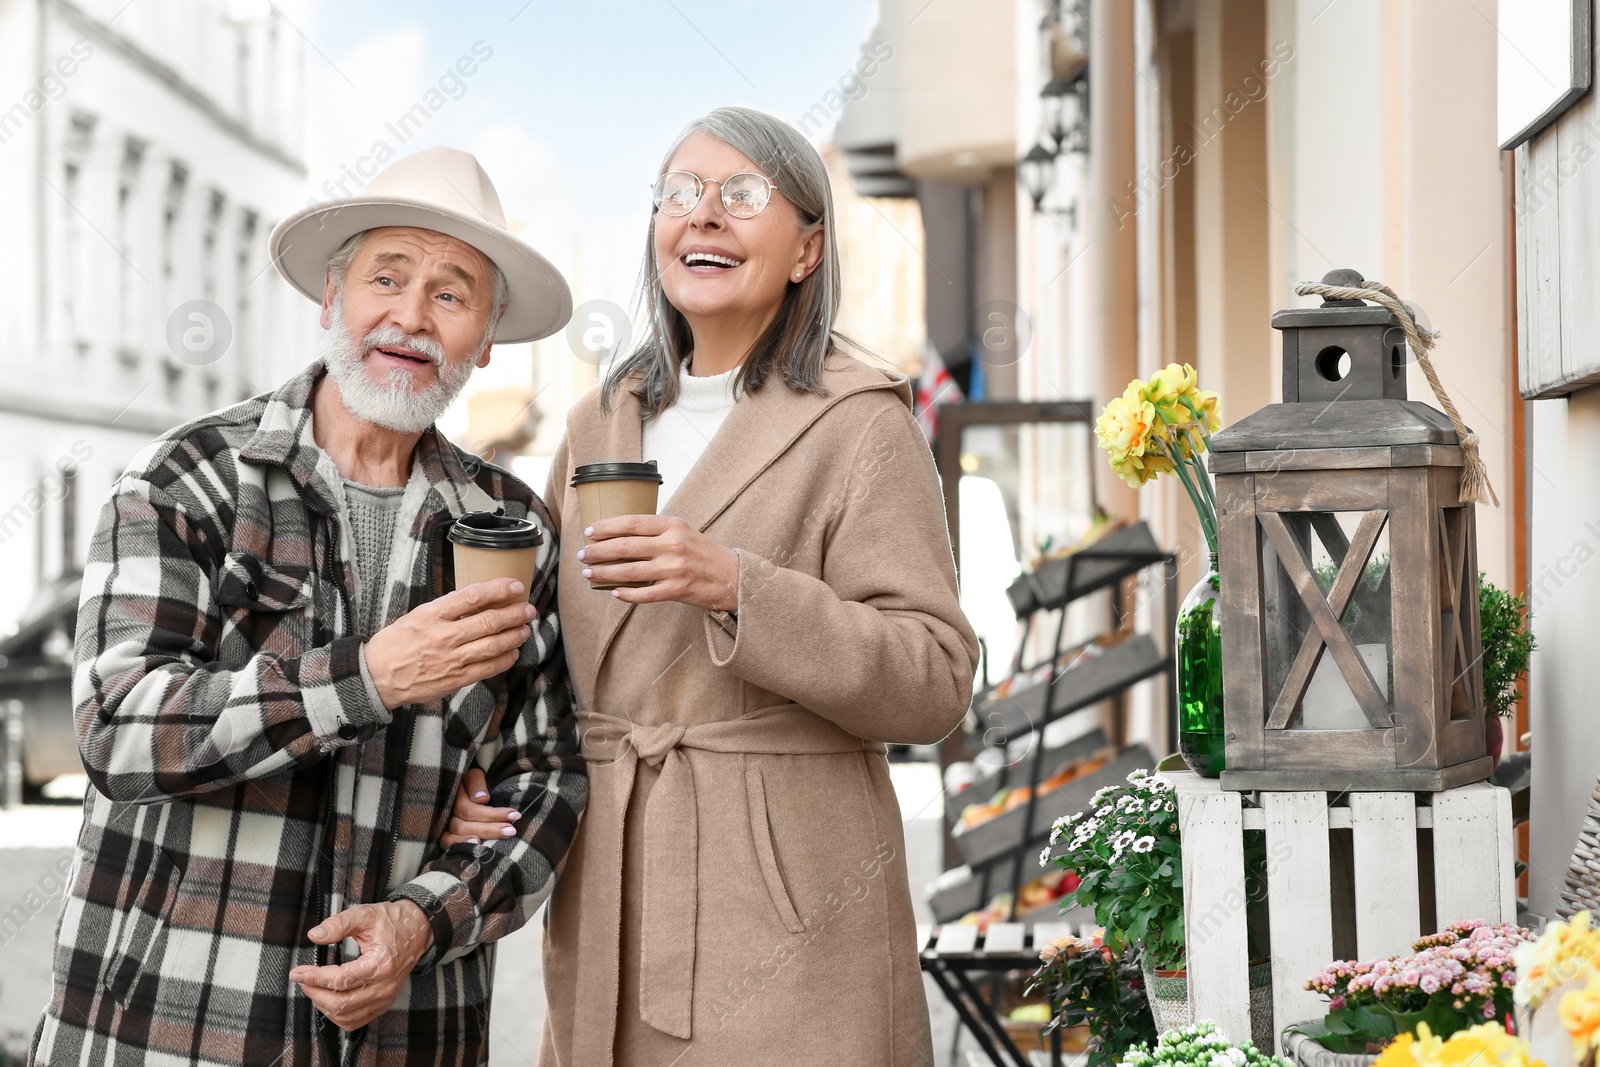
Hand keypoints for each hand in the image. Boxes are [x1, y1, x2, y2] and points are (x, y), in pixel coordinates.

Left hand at [290, 900, 432, 1031]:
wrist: (417, 929)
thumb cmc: (392, 921)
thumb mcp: (365, 914)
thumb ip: (339, 924)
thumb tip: (315, 936)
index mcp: (380, 964)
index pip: (340, 980)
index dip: (315, 977)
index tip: (298, 972)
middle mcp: (384, 986)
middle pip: (341, 1003)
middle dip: (315, 992)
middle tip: (303, 979)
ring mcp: (385, 998)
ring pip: (346, 1016)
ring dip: (324, 1005)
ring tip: (314, 988)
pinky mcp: (384, 1003)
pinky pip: (356, 1020)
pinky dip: (338, 1015)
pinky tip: (329, 1000)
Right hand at [365, 578, 535, 708]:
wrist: (376, 677)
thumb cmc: (395, 643)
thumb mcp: (416, 616)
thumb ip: (445, 609)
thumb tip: (477, 600)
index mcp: (432, 615)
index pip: (472, 596)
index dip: (498, 589)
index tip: (514, 585)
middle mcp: (444, 636)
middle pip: (489, 621)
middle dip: (514, 613)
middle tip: (528, 609)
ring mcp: (451, 659)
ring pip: (493, 645)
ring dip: (514, 636)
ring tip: (524, 629)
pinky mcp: (455, 679)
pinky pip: (487, 669)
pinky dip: (504, 660)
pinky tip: (512, 653)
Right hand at [441, 767, 519, 847]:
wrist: (465, 787)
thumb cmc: (476, 782)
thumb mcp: (475, 775)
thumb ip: (476, 784)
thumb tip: (481, 799)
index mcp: (455, 792)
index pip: (470, 808)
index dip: (492, 814)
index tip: (514, 815)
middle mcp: (448, 808)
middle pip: (466, 821)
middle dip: (491, 827)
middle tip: (512, 831)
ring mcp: (445, 821)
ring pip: (459, 831)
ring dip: (482, 835)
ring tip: (501, 839)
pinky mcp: (444, 833)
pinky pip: (447, 841)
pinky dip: (460, 844)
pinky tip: (477, 845)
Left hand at [576, 514, 738, 610]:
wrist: (732, 576)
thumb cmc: (703, 552)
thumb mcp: (683, 531)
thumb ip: (656, 531)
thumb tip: (619, 534)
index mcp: (673, 526)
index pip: (632, 523)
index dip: (607, 527)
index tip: (589, 531)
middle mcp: (673, 545)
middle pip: (626, 547)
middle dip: (599, 551)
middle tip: (583, 555)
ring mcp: (675, 569)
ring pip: (630, 571)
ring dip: (605, 573)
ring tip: (589, 574)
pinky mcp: (677, 590)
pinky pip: (645, 594)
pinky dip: (626, 594)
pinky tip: (613, 592)